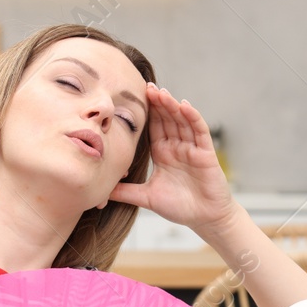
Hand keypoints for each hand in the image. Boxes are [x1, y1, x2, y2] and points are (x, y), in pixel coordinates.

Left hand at [105, 82, 238, 233]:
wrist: (205, 220)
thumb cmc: (181, 207)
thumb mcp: (146, 198)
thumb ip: (125, 192)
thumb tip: (100, 192)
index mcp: (163, 153)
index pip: (153, 127)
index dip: (145, 112)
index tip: (132, 97)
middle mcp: (177, 147)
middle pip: (166, 119)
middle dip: (157, 103)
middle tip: (145, 86)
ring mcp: (192, 148)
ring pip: (181, 121)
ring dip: (172, 106)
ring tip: (161, 92)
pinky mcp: (206, 153)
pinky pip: (199, 131)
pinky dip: (192, 117)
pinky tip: (183, 105)